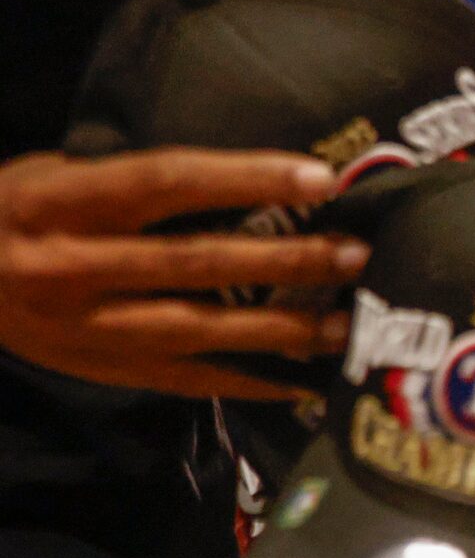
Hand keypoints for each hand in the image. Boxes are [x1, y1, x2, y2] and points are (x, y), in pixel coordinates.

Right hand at [0, 149, 366, 401]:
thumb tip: (243, 174)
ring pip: (202, 330)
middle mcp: (76, 267)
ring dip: (282, 328)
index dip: (248, 178)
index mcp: (65, 202)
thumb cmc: (12, 210)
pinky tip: (305, 384)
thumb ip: (134, 177)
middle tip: (357, 253)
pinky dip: (251, 383)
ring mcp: (90, 328)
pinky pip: (189, 381)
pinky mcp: (104, 370)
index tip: (320, 177)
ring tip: (346, 323)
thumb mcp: (54, 173)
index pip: (170, 181)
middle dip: (286, 260)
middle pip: (199, 262)